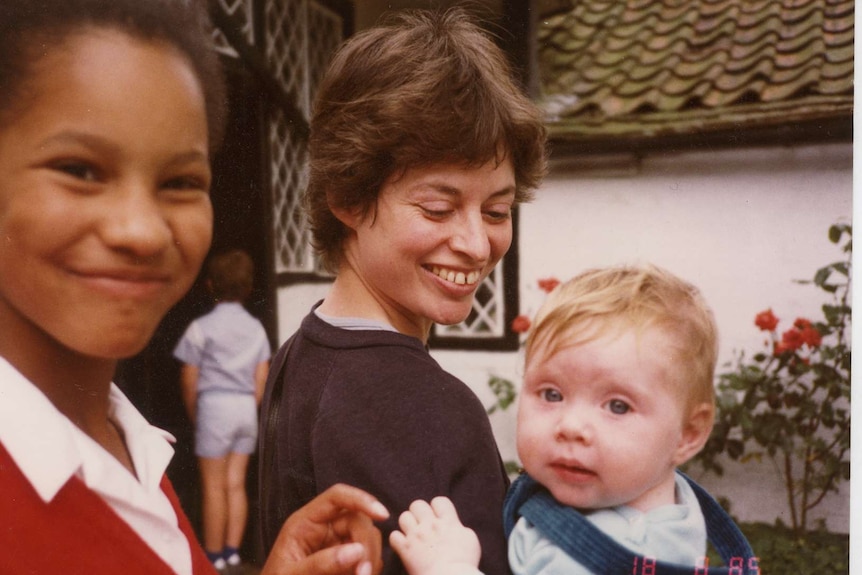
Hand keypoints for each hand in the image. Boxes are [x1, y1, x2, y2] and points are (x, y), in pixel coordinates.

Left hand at [261, 483, 389, 574]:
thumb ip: (321, 564)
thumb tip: (357, 551)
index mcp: (306, 523)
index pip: (337, 497)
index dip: (361, 500)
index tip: (382, 514)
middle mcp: (324, 528)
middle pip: (357, 519)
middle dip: (366, 544)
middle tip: (364, 574)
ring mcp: (336, 544)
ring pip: (367, 537)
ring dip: (371, 558)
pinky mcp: (346, 562)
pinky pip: (367, 557)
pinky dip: (370, 568)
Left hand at [389, 497, 481, 574]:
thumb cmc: (464, 562)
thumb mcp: (470, 540)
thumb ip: (459, 527)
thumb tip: (453, 524)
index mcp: (448, 522)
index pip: (438, 500)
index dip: (436, 507)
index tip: (437, 517)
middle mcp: (430, 525)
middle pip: (417, 505)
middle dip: (419, 513)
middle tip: (422, 524)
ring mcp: (416, 536)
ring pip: (404, 517)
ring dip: (407, 524)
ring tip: (412, 533)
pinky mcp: (405, 549)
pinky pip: (394, 536)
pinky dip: (398, 540)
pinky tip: (404, 546)